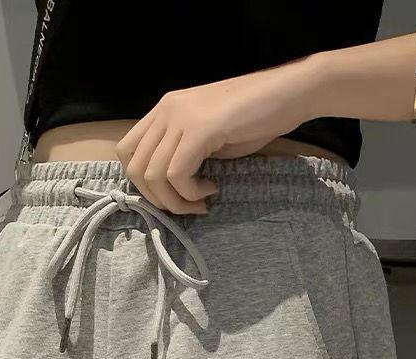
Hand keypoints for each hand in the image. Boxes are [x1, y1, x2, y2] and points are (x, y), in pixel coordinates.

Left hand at [115, 58, 319, 214]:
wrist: (289, 95)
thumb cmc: (255, 117)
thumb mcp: (208, 135)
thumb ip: (183, 152)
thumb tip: (168, 188)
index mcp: (164, 110)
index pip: (127, 151)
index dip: (142, 184)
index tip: (170, 196)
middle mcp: (166, 109)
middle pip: (134, 167)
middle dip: (157, 199)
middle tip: (185, 206)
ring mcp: (181, 117)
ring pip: (153, 175)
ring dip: (175, 201)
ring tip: (200, 201)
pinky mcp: (200, 129)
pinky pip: (177, 174)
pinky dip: (190, 193)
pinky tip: (210, 189)